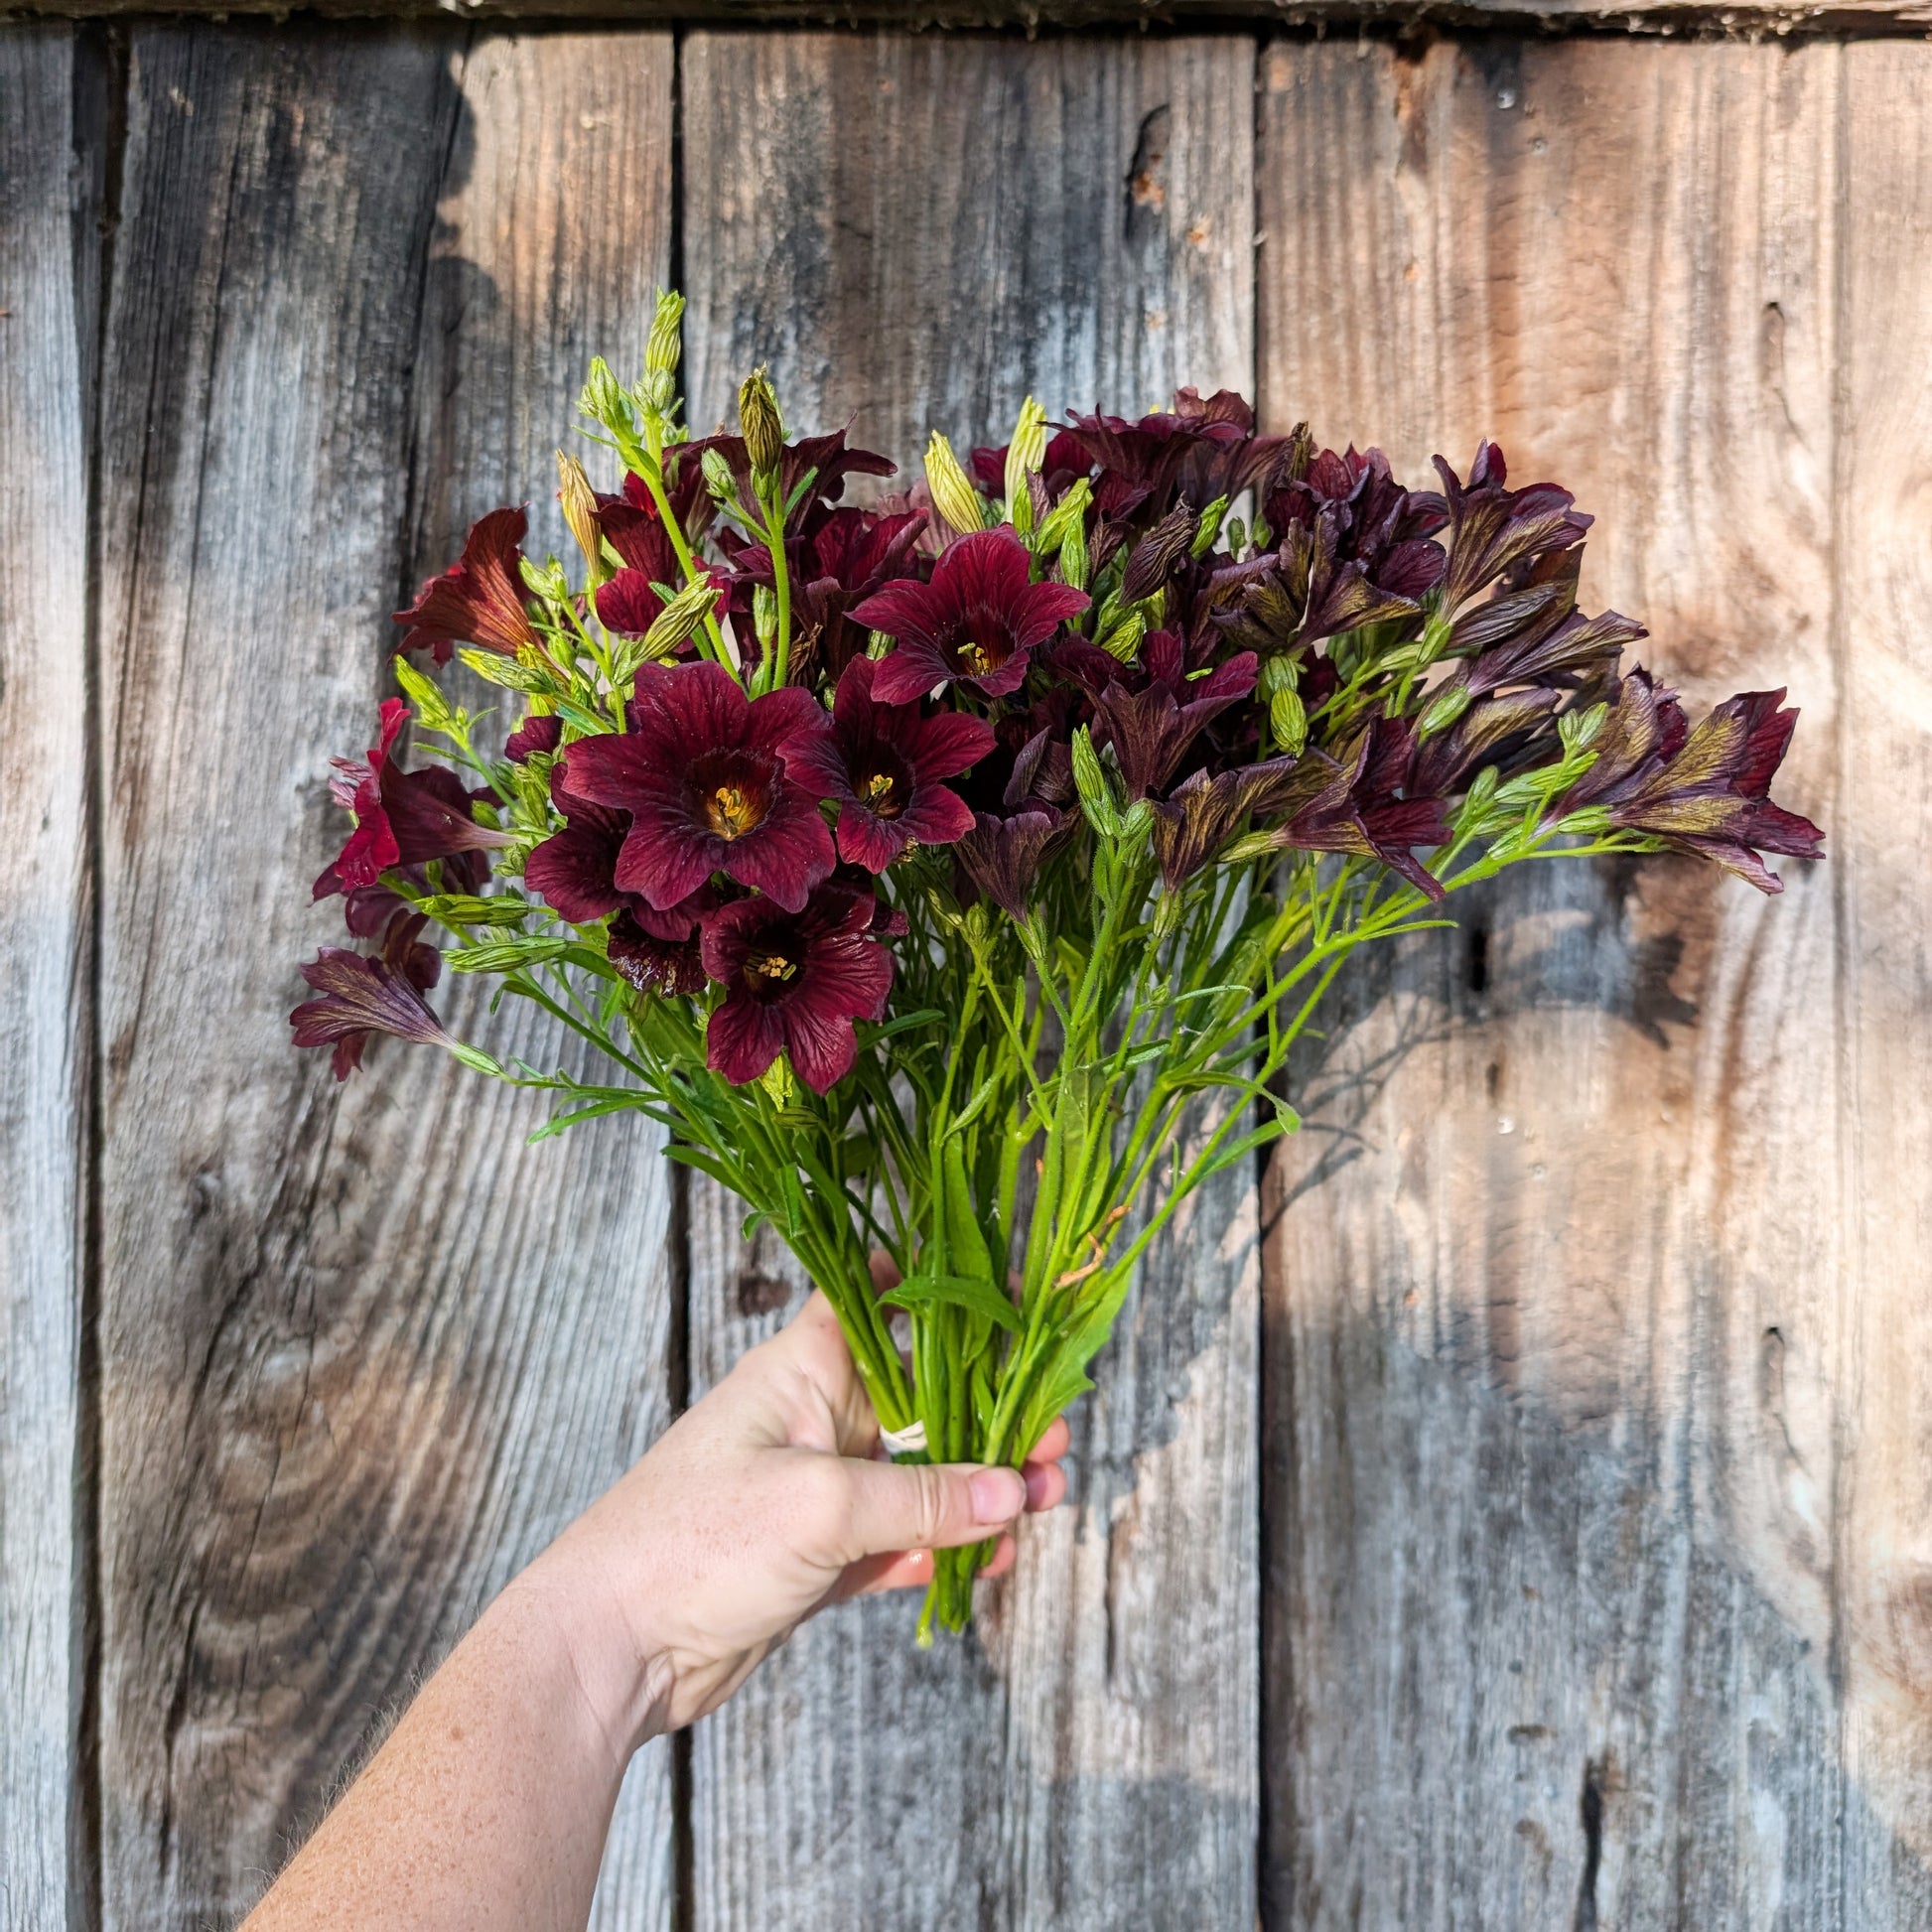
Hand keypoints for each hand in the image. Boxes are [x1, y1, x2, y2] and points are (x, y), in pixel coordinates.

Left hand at [520, 1287, 1069, 1750]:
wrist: (611, 1647)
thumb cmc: (693, 1543)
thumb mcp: (820, 1507)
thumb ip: (923, 1498)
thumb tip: (1010, 1490)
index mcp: (802, 1370)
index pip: (879, 1300)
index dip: (943, 1291)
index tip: (1015, 1294)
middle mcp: (815, 1419)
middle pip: (924, 1399)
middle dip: (993, 1415)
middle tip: (1054, 1442)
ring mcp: (818, 1491)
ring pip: (921, 1476)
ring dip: (982, 1490)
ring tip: (1041, 1506)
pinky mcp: (819, 1558)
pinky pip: (902, 1541)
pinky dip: (946, 1550)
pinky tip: (990, 1561)